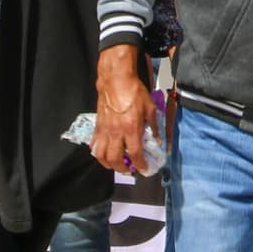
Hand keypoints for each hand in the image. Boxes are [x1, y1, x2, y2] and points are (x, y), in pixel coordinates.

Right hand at [93, 45, 156, 173]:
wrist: (116, 81)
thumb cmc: (135, 93)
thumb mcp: (150, 108)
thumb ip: (154, 126)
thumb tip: (158, 141)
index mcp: (131, 128)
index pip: (134, 153)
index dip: (140, 165)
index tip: (144, 170)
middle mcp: (116, 132)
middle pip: (115, 159)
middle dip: (122, 169)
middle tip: (129, 170)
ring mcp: (104, 130)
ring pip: (100, 155)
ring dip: (107, 164)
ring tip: (116, 165)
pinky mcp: (97, 126)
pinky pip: (94, 144)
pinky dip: (98, 153)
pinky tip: (104, 153)